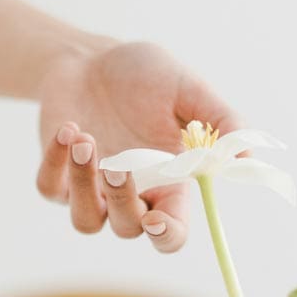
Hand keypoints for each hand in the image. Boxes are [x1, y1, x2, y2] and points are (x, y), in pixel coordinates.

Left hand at [37, 42, 240, 251]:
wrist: (92, 60)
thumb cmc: (146, 77)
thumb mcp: (188, 90)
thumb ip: (219, 121)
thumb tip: (246, 156)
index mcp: (169, 184)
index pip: (172, 232)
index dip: (166, 236)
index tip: (156, 221)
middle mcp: (132, 194)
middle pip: (128, 228)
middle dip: (123, 201)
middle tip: (117, 166)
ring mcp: (91, 190)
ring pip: (85, 220)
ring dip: (84, 186)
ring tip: (84, 139)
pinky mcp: (57, 177)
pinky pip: (50, 188)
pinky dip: (55, 162)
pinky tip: (68, 129)